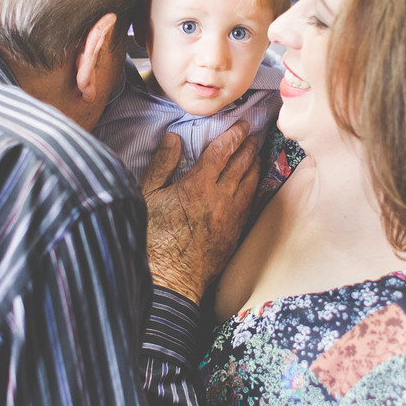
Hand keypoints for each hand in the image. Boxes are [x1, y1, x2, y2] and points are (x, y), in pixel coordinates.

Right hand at [140, 121, 260, 303]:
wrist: (170, 280)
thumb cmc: (152, 238)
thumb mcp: (148, 195)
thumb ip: (162, 164)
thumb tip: (173, 138)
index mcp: (198, 185)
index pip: (222, 152)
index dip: (234, 135)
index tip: (242, 125)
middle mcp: (220, 198)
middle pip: (241, 165)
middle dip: (248, 147)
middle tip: (253, 135)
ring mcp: (231, 216)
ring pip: (251, 184)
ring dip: (256, 165)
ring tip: (257, 154)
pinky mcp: (235, 233)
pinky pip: (251, 204)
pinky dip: (255, 188)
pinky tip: (255, 185)